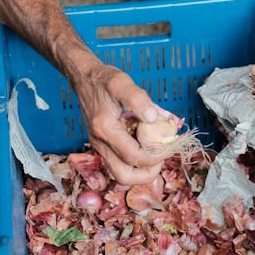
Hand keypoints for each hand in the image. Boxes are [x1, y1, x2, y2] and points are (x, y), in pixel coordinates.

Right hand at [72, 62, 169, 184]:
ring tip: (157, 154)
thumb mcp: (121, 82)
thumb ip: (137, 99)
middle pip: (124, 176)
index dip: (155, 156)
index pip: (133, 156)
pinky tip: (146, 146)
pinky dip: (135, 162)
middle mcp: (99, 143)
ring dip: (142, 170)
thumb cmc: (103, 80)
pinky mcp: (103, 145)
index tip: (170, 146)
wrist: (84, 78)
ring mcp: (100, 146)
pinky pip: (120, 163)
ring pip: (121, 173)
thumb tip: (153, 118)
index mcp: (105, 129)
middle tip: (163, 157)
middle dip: (148, 173)